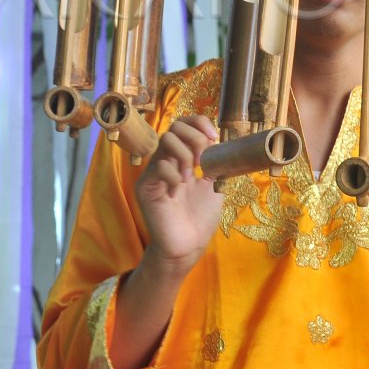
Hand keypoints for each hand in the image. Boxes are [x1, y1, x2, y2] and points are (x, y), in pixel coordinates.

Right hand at [134, 115, 225, 276]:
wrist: (189, 245)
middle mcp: (165, 159)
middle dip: (194, 139)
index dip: (199, 123)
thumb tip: (223, 141)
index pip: (183, 124)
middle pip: (174, 127)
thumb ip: (215, 161)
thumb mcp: (215, 183)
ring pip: (164, 141)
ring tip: (191, 177)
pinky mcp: (145, 187)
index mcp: (181, 156)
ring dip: (184, 155)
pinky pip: (158, 167)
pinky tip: (177, 192)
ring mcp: (153, 172)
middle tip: (202, 162)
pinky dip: (174, 176)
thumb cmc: (200, 217)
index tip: (214, 137)